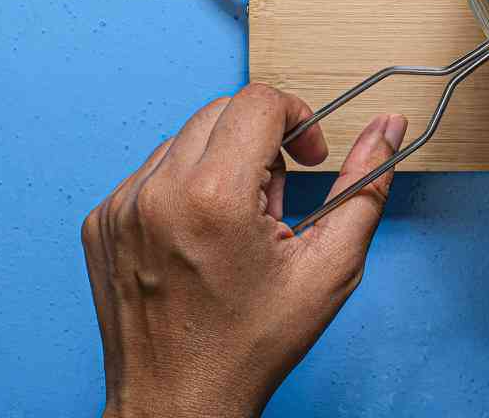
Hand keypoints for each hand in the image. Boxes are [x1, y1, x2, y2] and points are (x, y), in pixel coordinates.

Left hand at [82, 82, 406, 417]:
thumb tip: (387, 126)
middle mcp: (158, 193)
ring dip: (219, 161)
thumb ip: (367, 185)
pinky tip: (197, 238)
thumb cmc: (249, 347)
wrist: (177, 407)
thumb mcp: (329, 269)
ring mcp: (121, 207)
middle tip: (272, 201)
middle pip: (224, 110)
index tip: (307, 156)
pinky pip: (152, 171)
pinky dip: (181, 187)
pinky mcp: (100, 223)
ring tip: (232, 227)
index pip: (260, 101)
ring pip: (187, 138)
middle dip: (259, 140)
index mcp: (215, 197)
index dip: (297, 119)